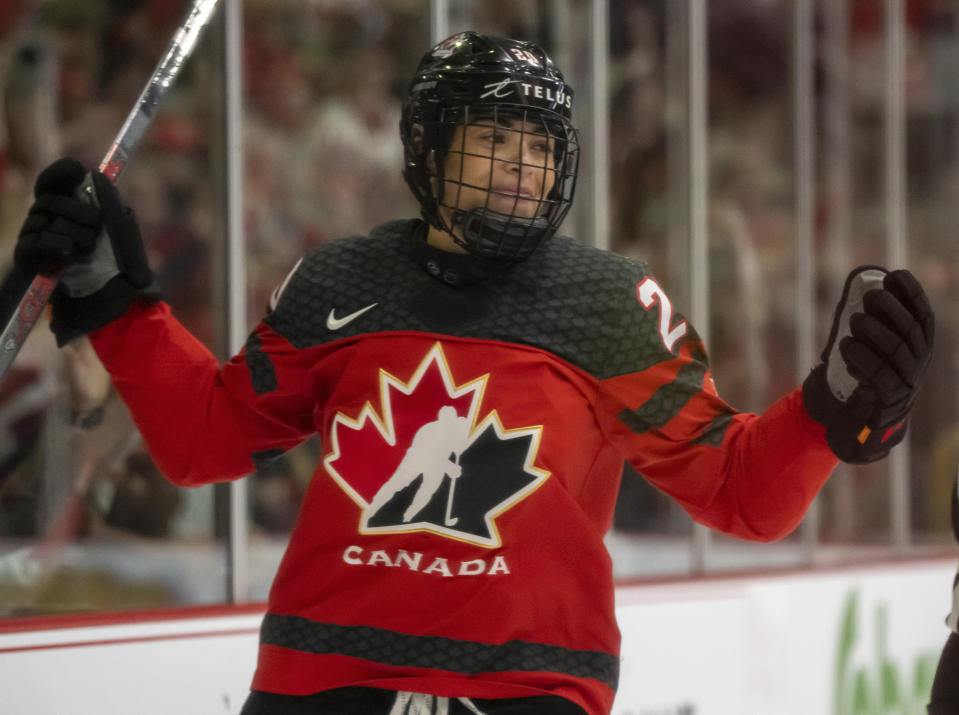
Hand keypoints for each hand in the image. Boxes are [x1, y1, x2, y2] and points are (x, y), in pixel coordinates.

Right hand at [14, 158, 159, 344]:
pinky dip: (54, 244)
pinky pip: (34, 241)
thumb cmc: (125, 271)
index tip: (77, 171)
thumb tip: (97, 175)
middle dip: (76, 211)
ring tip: (86, 250)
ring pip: (41, 218)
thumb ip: (112, 205)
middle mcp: (51, 221)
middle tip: (95, 230)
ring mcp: (38, 239)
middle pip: (48, 198)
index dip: (60, 172)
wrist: (117, 308)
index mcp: (73, 210)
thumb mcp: (126, 235)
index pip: (54, 181)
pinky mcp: (30, 260)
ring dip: (71, 233)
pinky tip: (68, 253)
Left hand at [802, 266, 933, 462]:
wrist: (867, 415)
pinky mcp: (888, 398)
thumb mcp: (876, 343)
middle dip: (892, 310)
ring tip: (854, 320)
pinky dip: (860, 358)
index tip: (895, 274)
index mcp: (920, 343)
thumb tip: (867, 285)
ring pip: (896, 352)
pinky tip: (845, 346)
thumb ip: (875, 320)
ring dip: (874, 332)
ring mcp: (906, 380)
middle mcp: (919, 360)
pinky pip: (878, 377)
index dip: (913, 294)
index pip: (923, 315)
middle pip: (910, 331)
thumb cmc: (870, 370)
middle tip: (871, 296)